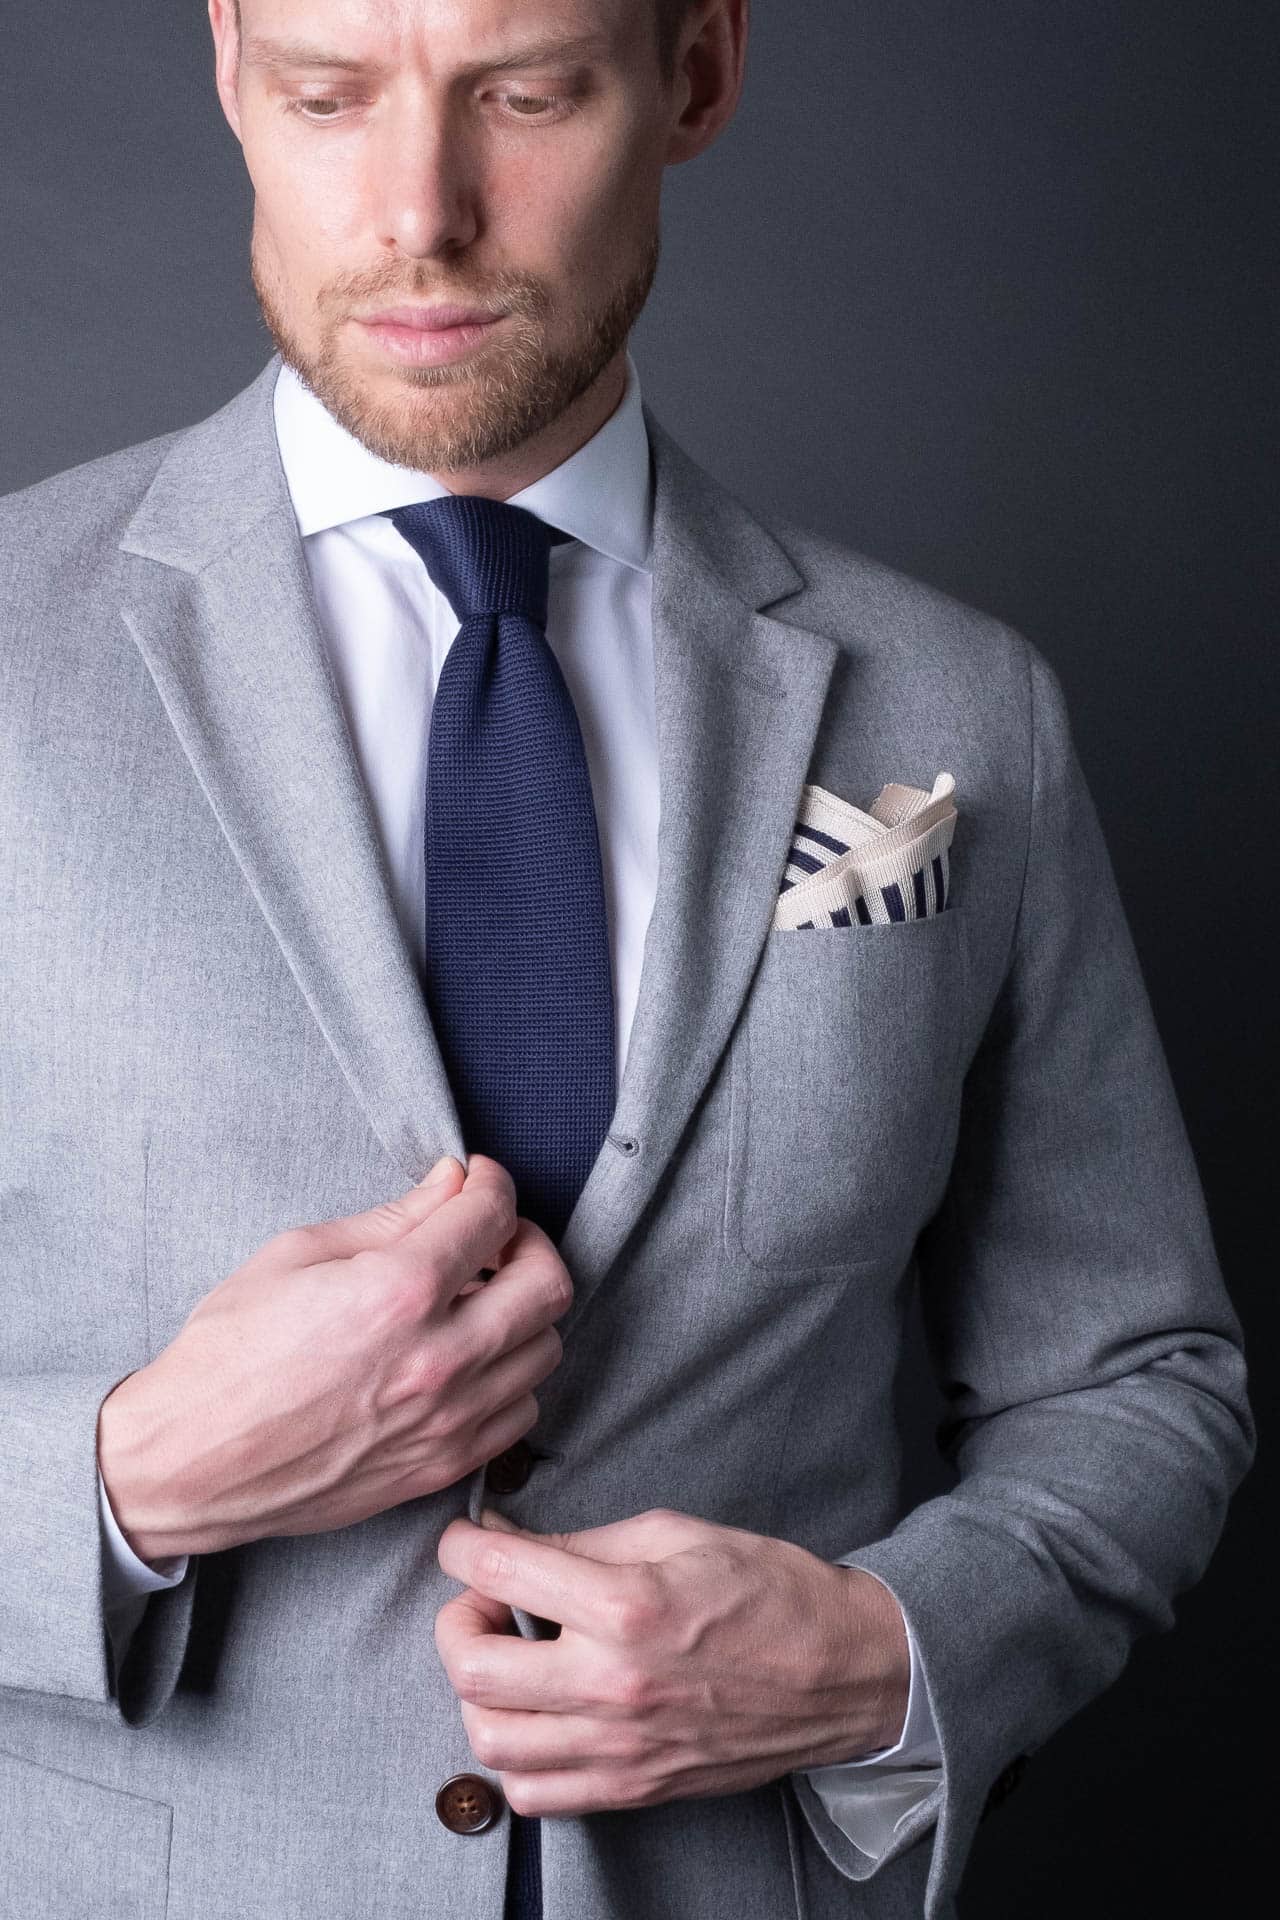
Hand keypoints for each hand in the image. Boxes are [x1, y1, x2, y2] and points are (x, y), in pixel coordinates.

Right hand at [96, 1154, 571, 1562]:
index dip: (492, 1183)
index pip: (493, 1215)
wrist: (190, 1460)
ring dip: (523, 1311)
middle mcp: (439, 1358)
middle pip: (549, 1283)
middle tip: (491, 1236)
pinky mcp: (442, 1466)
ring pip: (545, 1349)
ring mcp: (448, 1420)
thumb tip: (450, 1183)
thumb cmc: (229, 1354)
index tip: (477, 1181)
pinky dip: (511, 1376)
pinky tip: (470, 1358)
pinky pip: (522, 1412)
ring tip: (478, 1299)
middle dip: (527, 1242)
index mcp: (400, 1291)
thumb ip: (392, 1217)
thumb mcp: (299, 1255)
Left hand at [434, 1507, 909, 1815]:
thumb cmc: (767, 1590)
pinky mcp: (632, 1788)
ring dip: (479, 1692)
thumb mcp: (675, 1533)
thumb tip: (509, 1542)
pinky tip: (537, 1714)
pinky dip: (514, 1755)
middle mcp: (611, 1683)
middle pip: (471, 1666)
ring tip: (509, 1659)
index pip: (498, 1573)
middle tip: (484, 1601)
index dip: (462, 1547)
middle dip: (457, 1621)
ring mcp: (619, 1747)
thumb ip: (583, 1542)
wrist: (841, 1670)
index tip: (465, 1542)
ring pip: (490, 1738)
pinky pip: (533, 1794)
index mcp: (625, 1604)